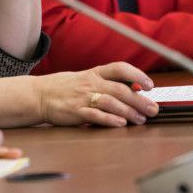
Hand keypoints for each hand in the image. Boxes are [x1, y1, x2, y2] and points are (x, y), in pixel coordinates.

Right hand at [32, 62, 158, 126]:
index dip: (137, 75)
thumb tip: (134, 88)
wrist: (39, 95)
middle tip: (153, 109)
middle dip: (140, 100)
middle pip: (120, 89)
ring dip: (129, 112)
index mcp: (95, 73)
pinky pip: (95, 115)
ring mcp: (83, 97)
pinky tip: (121, 124)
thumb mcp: (86, 79)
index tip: (150, 85)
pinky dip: (109, 119)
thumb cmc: (65, 87)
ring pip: (111, 102)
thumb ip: (107, 83)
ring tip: (141, 120)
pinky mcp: (76, 112)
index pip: (120, 68)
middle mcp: (91, 83)